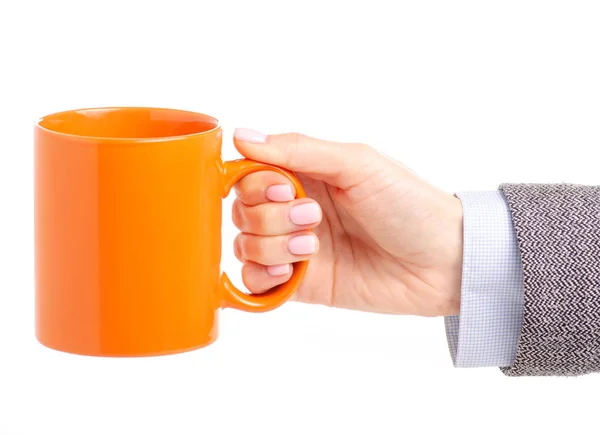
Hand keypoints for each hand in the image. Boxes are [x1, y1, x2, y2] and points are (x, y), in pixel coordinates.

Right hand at [231, 129, 462, 316]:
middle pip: (243, 209)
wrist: (442, 261)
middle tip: (313, 217)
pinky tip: (293, 270)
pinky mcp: (301, 283)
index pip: (250, 173)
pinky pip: (254, 282)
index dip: (257, 183)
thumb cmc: (409, 204)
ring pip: (245, 244)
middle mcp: (295, 209)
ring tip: (313, 245)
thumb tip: (242, 135)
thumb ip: (298, 149)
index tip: (287, 189)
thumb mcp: (357, 163)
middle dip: (271, 216)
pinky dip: (263, 276)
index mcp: (307, 174)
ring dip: (272, 244)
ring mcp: (295, 248)